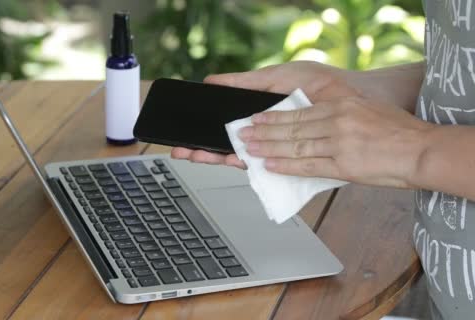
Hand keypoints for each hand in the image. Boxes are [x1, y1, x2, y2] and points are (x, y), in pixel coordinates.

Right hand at [171, 61, 368, 167]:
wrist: (364, 98)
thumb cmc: (326, 85)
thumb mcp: (281, 76)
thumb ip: (249, 81)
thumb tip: (214, 80)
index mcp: (262, 116)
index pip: (227, 126)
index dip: (206, 130)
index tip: (183, 133)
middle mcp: (269, 136)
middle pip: (229, 145)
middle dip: (203, 147)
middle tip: (180, 148)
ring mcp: (280, 150)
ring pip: (242, 157)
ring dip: (216, 157)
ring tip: (193, 154)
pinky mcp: (296, 161)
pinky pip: (267, 165)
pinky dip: (245, 163)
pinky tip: (228, 159)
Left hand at [239, 96, 432, 187]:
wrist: (421, 149)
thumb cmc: (397, 131)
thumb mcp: (365, 110)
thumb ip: (339, 114)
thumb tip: (313, 122)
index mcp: (340, 105)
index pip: (298, 111)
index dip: (273, 116)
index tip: (256, 118)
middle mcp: (336, 122)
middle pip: (291, 127)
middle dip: (263, 132)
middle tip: (242, 133)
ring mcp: (338, 144)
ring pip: (294, 145)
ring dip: (267, 148)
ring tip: (248, 148)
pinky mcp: (343, 165)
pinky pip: (307, 166)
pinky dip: (285, 165)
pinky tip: (269, 165)